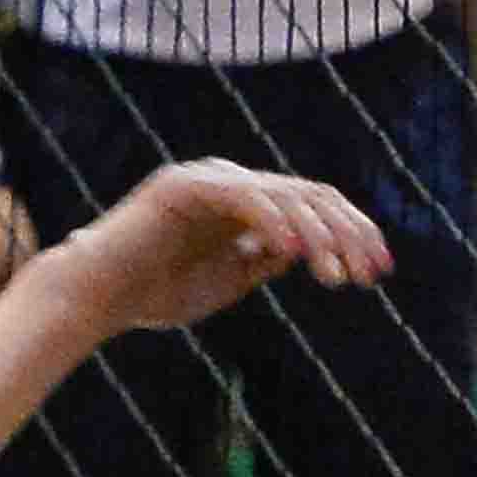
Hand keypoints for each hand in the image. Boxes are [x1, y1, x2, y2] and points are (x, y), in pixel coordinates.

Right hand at [48, 160, 389, 337]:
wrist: (100, 296)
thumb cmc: (157, 293)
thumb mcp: (230, 279)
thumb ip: (264, 259)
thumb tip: (306, 251)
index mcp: (247, 203)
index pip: (314, 207)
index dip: (352, 235)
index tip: (377, 273)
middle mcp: (233, 183)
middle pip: (311, 196)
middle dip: (347, 236)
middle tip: (368, 276)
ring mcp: (210, 181)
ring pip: (285, 196)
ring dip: (318, 237)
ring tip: (336, 276)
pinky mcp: (185, 187)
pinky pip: (243, 198)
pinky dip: (273, 222)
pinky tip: (292, 253)